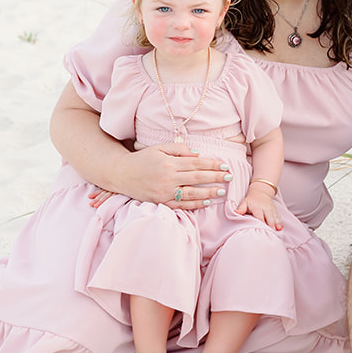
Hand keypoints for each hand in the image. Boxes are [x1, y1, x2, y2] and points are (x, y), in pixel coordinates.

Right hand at [87, 142, 229, 209]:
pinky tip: (206, 201)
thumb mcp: (159, 148)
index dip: (212, 164)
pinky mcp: (161, 201)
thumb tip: (198, 154)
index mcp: (169, 163)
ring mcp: (165, 191)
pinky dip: (195, 204)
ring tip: (222, 191)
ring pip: (192, 193)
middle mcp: (168, 177)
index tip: (224, 165)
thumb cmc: (142, 159)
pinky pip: (181, 204)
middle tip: (229, 177)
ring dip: (209, 192)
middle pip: (197, 177)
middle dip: (215, 177)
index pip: (196, 163)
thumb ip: (179, 149)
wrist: (121, 174)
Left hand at [234, 187, 282, 229]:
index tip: (262, 228)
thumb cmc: (251, 200)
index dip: (261, 221)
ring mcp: (271, 209)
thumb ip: (241, 208)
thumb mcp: (244, 202)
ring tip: (279, 229)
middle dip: (271, 223)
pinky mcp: (275, 211)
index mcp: (257, 207)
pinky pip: (278, 216)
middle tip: (272, 231)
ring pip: (275, 217)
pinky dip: (280, 222)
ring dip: (277, 223)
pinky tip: (281, 228)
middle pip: (269, 216)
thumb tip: (236, 212)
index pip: (259, 216)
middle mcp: (265, 208)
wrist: (261, 192)